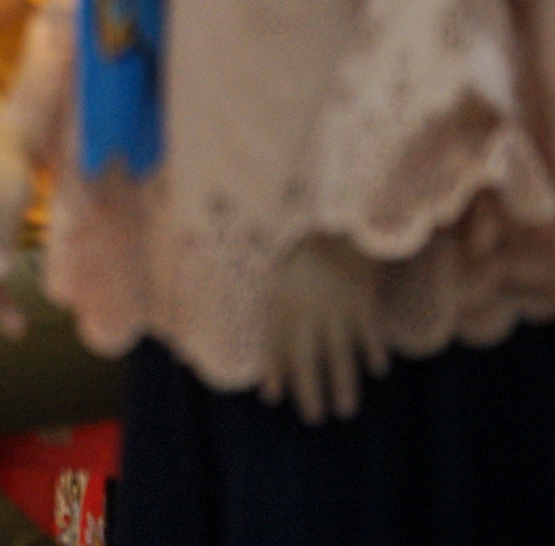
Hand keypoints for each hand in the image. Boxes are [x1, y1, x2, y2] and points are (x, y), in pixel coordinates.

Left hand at [261, 236, 388, 423]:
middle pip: (307, 361)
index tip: (272, 396)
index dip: (274, 370)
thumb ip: (274, 300)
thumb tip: (267, 329)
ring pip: (340, 358)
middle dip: (309, 392)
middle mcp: (308, 314)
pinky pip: (369, 336)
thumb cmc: (304, 250)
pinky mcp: (363, 306)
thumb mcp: (279, 271)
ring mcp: (337, 313)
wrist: (338, 226)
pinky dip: (373, 352)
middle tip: (312, 418)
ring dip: (343, 387)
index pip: (276, 346)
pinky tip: (377, 369)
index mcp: (283, 304)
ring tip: (345, 411)